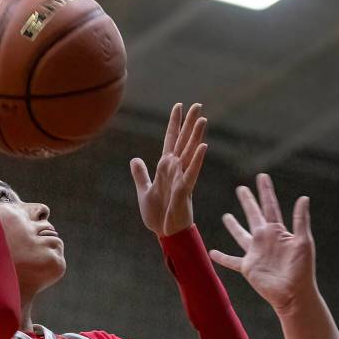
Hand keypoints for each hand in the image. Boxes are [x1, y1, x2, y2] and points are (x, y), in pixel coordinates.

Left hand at [130, 103, 207, 236]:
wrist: (165, 234)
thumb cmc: (158, 215)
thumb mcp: (144, 191)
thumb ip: (141, 174)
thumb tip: (135, 159)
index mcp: (166, 168)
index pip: (171, 140)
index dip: (174, 124)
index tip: (179, 106)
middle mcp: (176, 170)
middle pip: (184, 142)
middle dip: (190, 124)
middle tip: (198, 105)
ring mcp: (182, 178)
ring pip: (190, 153)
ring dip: (196, 137)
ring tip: (203, 119)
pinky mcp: (184, 191)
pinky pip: (192, 172)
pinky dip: (197, 160)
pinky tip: (203, 146)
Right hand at [209, 174, 315, 314]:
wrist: (294, 293)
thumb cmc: (302, 269)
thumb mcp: (303, 242)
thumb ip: (301, 220)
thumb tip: (303, 197)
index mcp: (278, 231)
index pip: (270, 206)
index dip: (266, 191)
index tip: (262, 176)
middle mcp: (265, 239)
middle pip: (254, 215)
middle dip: (248, 201)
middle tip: (241, 188)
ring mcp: (255, 253)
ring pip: (241, 235)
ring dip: (233, 226)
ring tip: (226, 216)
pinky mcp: (248, 267)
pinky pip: (232, 261)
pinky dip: (221, 258)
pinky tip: (212, 253)